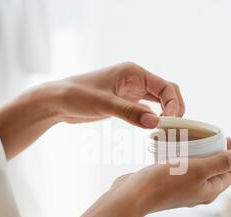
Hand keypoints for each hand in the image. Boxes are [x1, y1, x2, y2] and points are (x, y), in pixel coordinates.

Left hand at [35, 62, 184, 127]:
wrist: (57, 102)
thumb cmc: (77, 95)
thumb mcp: (104, 103)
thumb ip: (130, 112)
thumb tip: (155, 123)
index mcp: (133, 72)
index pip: (165, 86)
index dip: (173, 104)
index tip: (170, 122)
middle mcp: (135, 80)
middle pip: (167, 92)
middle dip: (174, 108)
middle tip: (173, 127)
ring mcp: (131, 91)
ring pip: (159, 101)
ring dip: (166, 113)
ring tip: (167, 130)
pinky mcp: (125, 103)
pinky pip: (147, 109)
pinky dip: (154, 118)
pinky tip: (153, 129)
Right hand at [109, 138, 230, 214]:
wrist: (134, 195)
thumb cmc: (166, 182)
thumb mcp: (199, 169)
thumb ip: (220, 163)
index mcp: (209, 192)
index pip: (230, 174)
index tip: (225, 138)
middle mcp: (197, 193)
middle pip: (214, 171)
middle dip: (215, 153)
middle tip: (209, 137)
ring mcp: (182, 190)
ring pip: (196, 170)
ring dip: (197, 154)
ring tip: (193, 140)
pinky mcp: (167, 185)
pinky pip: (180, 170)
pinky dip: (182, 158)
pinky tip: (174, 148)